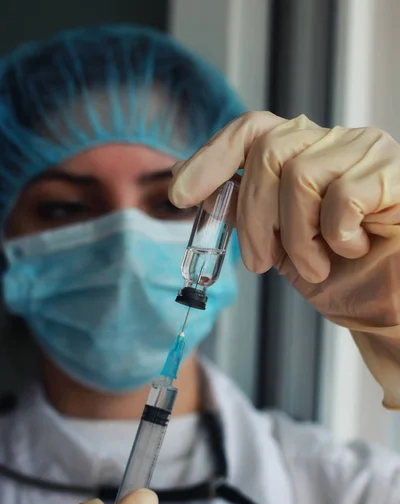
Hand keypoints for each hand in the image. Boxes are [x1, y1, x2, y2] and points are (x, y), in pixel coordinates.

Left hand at [169, 111, 399, 408]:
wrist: (386, 306)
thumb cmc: (339, 274)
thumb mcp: (278, 244)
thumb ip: (247, 209)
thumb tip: (195, 184)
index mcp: (303, 153)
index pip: (251, 130)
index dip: (211, 156)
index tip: (181, 193)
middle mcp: (332, 141)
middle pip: (268, 151)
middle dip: (255, 218)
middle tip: (261, 262)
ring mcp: (364, 151)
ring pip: (300, 176)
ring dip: (298, 238)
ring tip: (317, 263)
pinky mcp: (392, 172)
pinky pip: (342, 197)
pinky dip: (337, 236)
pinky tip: (353, 248)